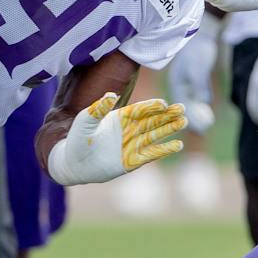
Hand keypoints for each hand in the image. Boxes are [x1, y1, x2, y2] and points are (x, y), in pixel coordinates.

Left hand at [47, 92, 186, 185]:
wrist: (73, 163)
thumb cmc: (77, 139)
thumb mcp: (85, 120)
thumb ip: (98, 108)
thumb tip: (111, 95)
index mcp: (120, 117)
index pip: (141, 109)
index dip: (152, 106)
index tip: (163, 104)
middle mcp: (129, 129)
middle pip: (153, 120)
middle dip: (168, 114)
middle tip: (182, 108)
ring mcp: (133, 145)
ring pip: (156, 134)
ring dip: (170, 128)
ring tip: (184, 121)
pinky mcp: (132, 161)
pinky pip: (152, 154)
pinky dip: (164, 149)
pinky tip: (178, 144)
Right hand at [167, 14, 219, 133]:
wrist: (202, 36)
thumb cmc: (198, 50)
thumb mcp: (199, 68)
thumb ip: (201, 85)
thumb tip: (204, 101)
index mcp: (176, 83)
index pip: (179, 106)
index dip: (186, 119)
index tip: (194, 130)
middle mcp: (180, 85)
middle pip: (185, 107)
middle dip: (192, 121)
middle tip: (202, 133)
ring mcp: (187, 83)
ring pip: (192, 104)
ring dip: (198, 115)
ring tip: (206, 127)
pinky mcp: (195, 81)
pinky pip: (198, 97)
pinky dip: (202, 105)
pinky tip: (207, 111)